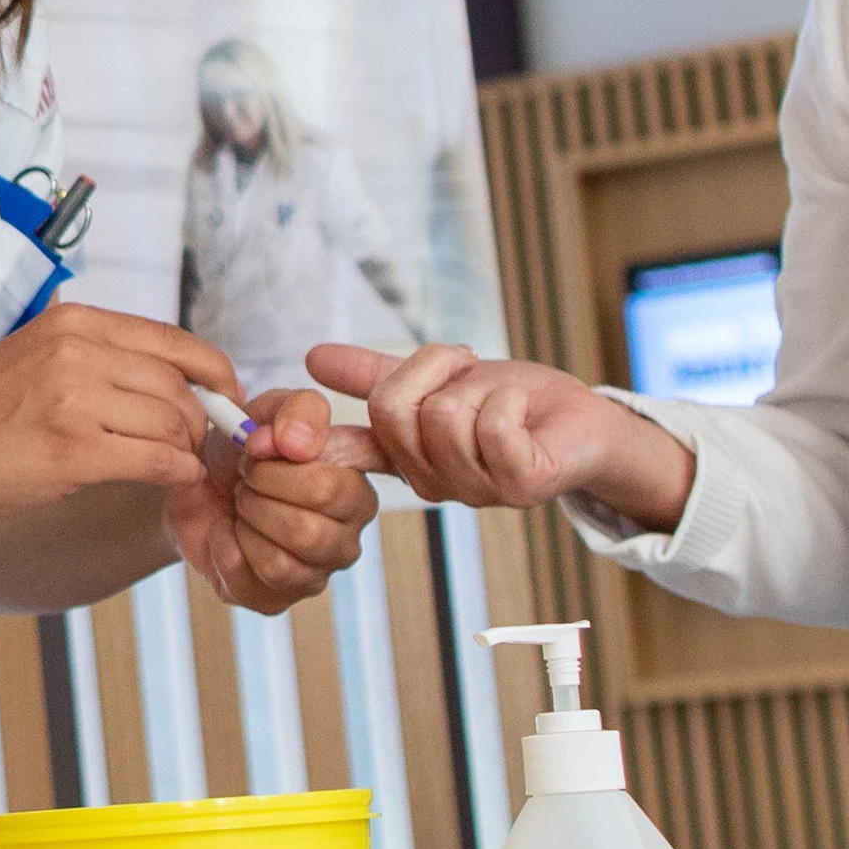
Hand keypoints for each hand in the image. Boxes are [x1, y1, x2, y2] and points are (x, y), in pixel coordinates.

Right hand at [0, 303, 235, 526]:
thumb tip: (169, 379)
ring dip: (186, 450)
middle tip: (195, 445)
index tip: (224, 399)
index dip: (214, 374)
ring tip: (173, 464)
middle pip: (181, 384)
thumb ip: (99, 358)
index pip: (176, 340)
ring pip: (175, 422)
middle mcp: (79, 350)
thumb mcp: (38, 358)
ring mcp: (76, 398)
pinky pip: (158, 460)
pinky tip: (169, 479)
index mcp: (76, 323)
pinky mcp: (73, 449)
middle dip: (201, 421)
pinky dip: (176, 473)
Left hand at [171, 389, 372, 614]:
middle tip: (245, 478)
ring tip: (241, 505)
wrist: (193, 490)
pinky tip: (228, 532)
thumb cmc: (242, 452)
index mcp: (358, 483)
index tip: (265, 447)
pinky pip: (252, 575)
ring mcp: (319, 569)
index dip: (292, 465)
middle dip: (262, 489)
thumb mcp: (267, 410)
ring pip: (287, 553)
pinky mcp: (281, 598)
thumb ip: (295, 411)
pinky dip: (226, 546)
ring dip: (248, 518)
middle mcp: (350, 530)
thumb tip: (296, 444)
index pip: (343, 481)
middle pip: (313, 516)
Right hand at [316, 336, 691, 537]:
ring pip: (443, 416)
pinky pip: (493, 428)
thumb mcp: (436, 377)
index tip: (265, 424)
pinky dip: (508, 400)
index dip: (302, 438)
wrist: (583, 424)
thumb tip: (313, 359)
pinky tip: (520, 408)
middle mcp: (431, 482)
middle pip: (392, 410)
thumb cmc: (513, 403)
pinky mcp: (519, 485)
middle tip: (462, 364)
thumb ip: (374, 371)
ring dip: (479, 385)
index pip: (341, 449)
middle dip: (430, 367)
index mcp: (404, 460)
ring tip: (498, 393)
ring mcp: (474, 489)